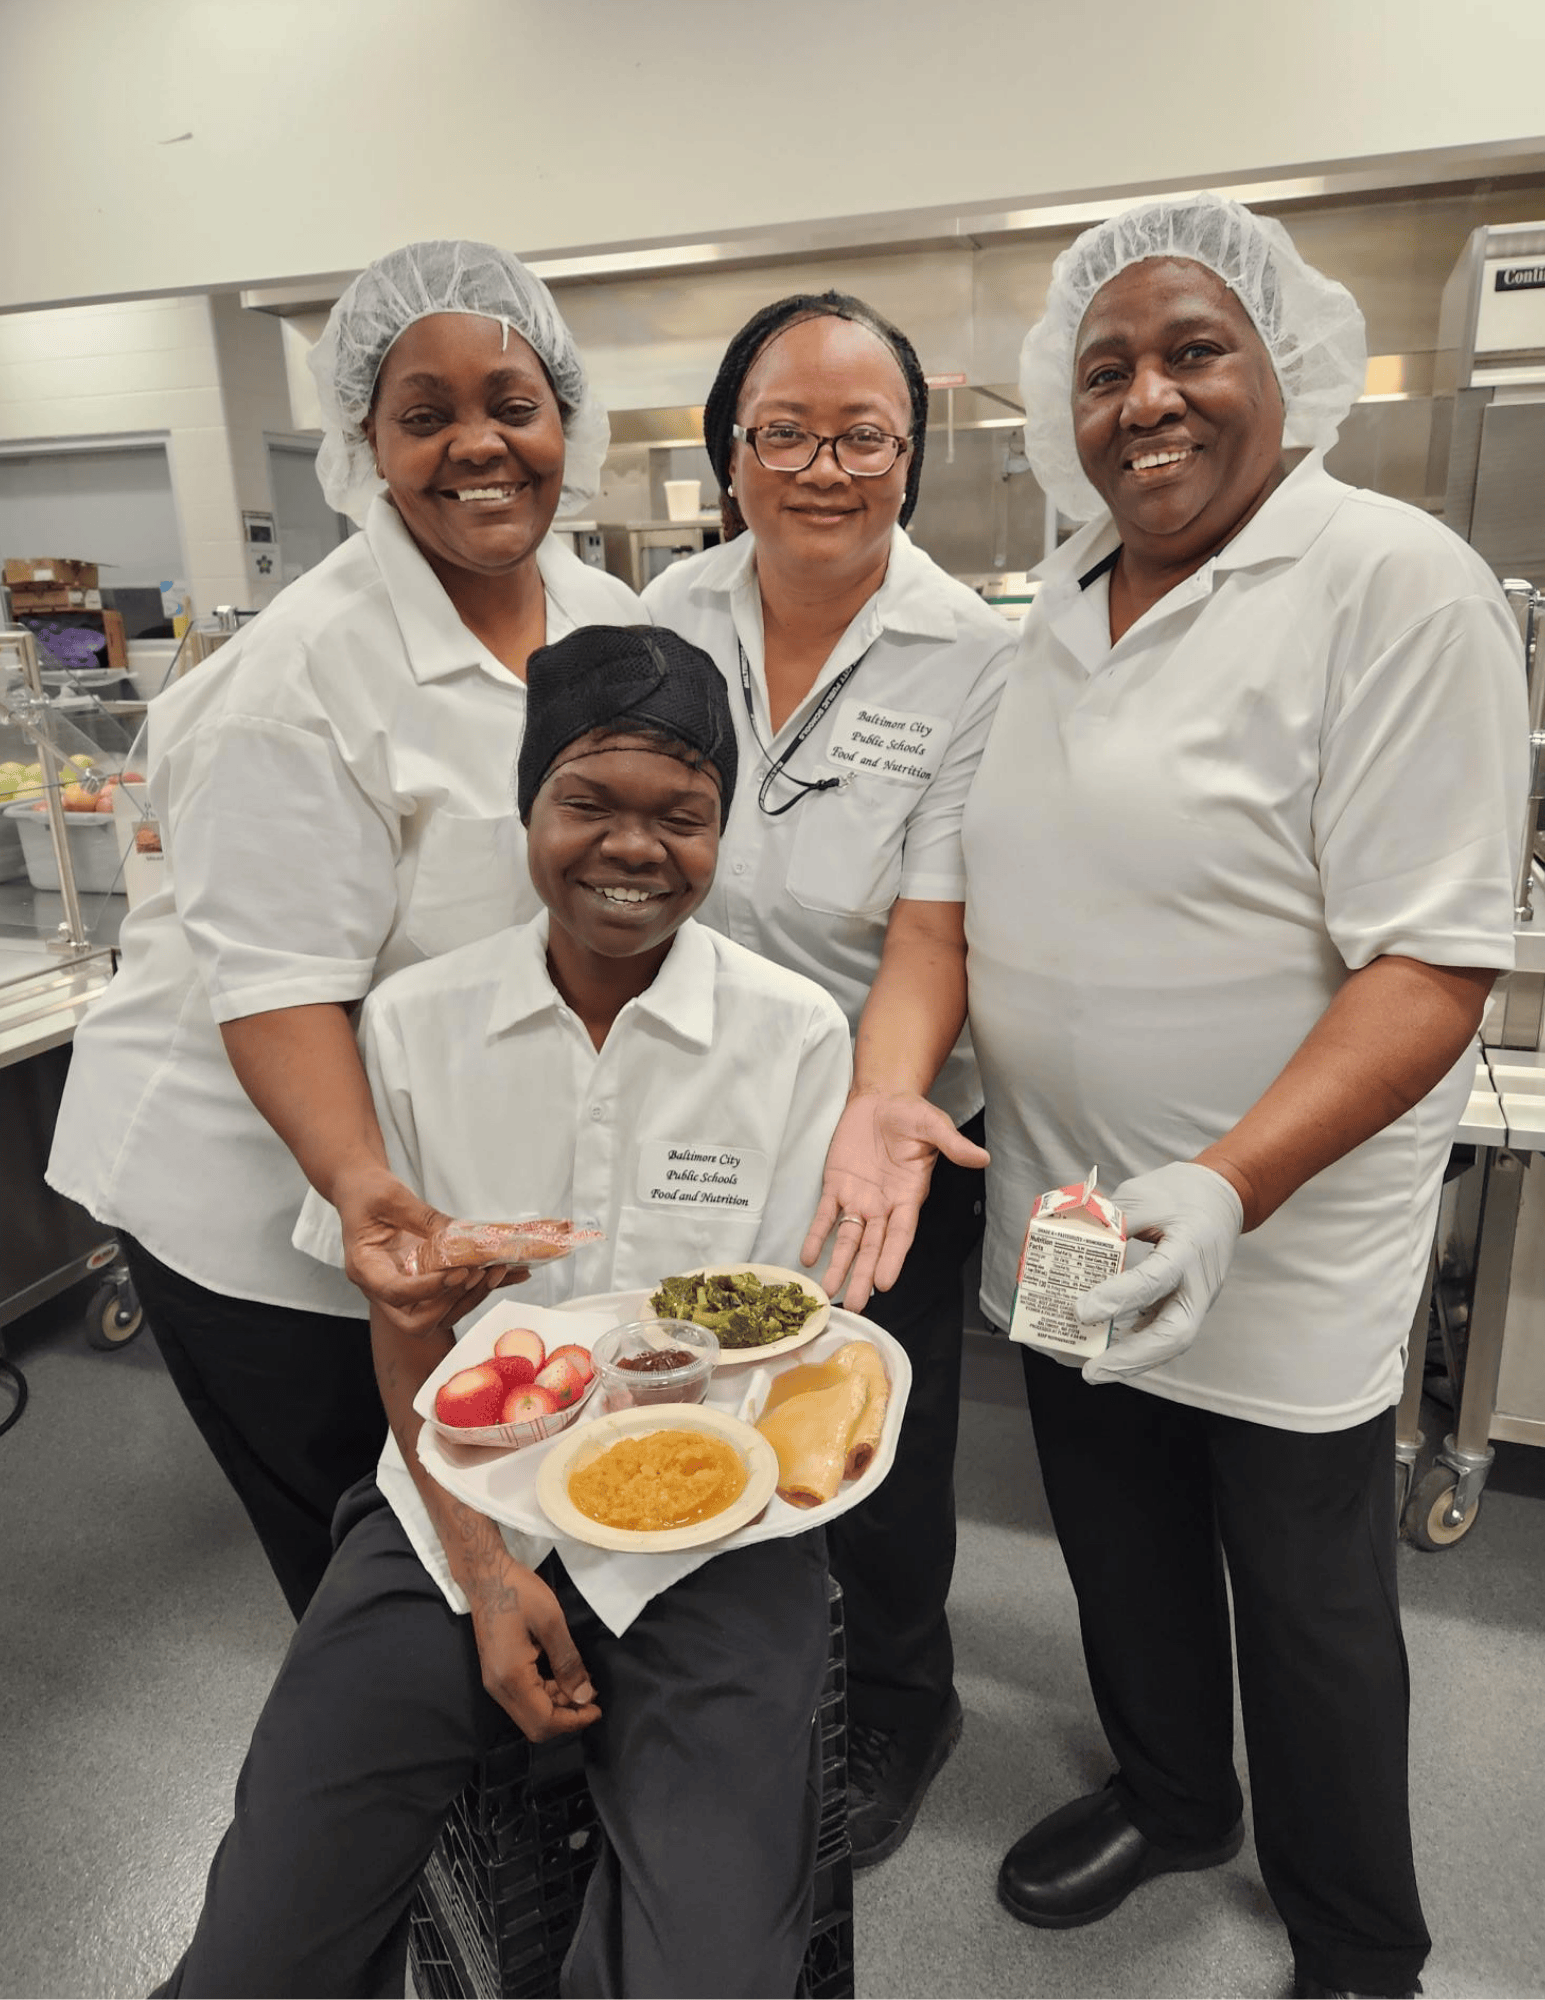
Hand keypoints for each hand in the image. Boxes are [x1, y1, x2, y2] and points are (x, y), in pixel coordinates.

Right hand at [333, 1161, 525, 1333]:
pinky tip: (513, 1273)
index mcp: (366, 1269)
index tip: (457, 1272)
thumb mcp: (392, 1197)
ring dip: (471, 1297)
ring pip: (441, 1315)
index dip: (428, 1289)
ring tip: (497, 1269)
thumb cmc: (367, 1194)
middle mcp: (385, 1288)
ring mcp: (407, 1290)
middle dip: (451, 1302)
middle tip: (477, 1274)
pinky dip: (484, 1288)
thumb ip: (424, 1218)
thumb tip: (461, 1235)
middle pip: (417, 1320)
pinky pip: (457, 1294)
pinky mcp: (426, 1284)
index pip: (395, 1293)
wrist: (362, 1192)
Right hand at [462, 1540, 600, 1742]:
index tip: (597, 1708)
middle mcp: (499, 1688)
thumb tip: (584, 1696)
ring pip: (529, 1712)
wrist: (485, 1575)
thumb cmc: (518, 1593)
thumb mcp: (551, 1622)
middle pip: (535, 1725)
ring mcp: (494, 1681)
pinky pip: (523, 1697)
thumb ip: (568, 1662)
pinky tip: (562, 1675)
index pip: (544, 1721)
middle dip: (566, 1717)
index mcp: (511, 1678)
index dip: (574, 1721)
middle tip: (591, 1694)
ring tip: (583, 1682)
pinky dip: (545, 1694)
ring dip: (557, 1705)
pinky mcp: (496, 1673)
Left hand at [802, 1091, 989, 1310]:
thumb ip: (953, 1145)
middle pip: (872, 1246)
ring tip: (828, 1289)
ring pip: (848, 1239)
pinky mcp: (836, 1186)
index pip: (899, 1234)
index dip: (891, 1258)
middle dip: (862, 1275)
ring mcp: (858, 1199)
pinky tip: (808, 1256)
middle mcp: (883, 1206)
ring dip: (839, 1264)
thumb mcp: (933, 1125)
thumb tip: (982, 1158)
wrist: (881, 1098)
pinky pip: (824, 1216)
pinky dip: (816, 1235)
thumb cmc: (911, 1114)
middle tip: (854, 1303)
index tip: (884, 1282)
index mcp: (908, 1197)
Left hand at [1077, 1161, 1243, 1384]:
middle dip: (1132, 1358)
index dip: (1118, 1298)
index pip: (1155, 1280)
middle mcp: (1198, 1283)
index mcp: (1189, 1248)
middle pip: (1175, 1335)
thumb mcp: (1144, 1194)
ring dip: (1129, 1362)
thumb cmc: (1182, 1194)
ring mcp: (1195, 1299)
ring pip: (1169, 1342)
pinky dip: (1132, 1348)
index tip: (1080, 1311)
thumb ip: (1111, 1221)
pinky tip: (1099, 1353)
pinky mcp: (1184, 1305)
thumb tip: (1070, 1243)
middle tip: (1090, 1371)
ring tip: (1086, 1369)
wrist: (1223, 1198)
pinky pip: (1160, 1333)